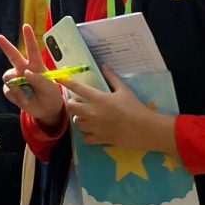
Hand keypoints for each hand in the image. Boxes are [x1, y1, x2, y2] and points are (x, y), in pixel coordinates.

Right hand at [0, 24, 65, 130]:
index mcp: (36, 66)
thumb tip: (25, 73)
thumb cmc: (50, 95)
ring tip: (28, 95)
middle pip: (13, 56)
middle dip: (6, 46)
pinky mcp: (10, 90)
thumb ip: (39, 80)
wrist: (46, 110)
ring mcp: (16, 79)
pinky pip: (8, 90)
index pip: (33, 50)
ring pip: (8, 76)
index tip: (26, 26)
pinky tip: (24, 100)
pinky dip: (16, 97)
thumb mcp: (50, 89)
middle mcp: (24, 69)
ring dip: (17, 86)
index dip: (29, 38)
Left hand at [60, 65, 177, 152]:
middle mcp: (93, 112)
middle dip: (72, 103)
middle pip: (71, 107)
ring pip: (76, 122)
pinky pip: (85, 137)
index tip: (59, 79)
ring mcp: (95, 127)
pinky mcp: (99, 139)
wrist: (146, 129)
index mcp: (98, 98)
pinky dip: (86, 134)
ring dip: (79, 118)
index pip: (77, 88)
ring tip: (86, 116)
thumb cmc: (135, 108)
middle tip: (79, 102)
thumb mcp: (124, 90)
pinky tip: (92, 130)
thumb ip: (112, 77)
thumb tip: (104, 65)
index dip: (66, 82)